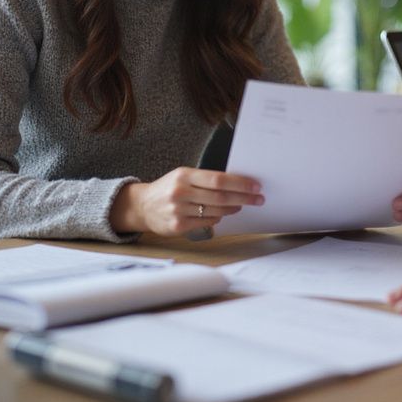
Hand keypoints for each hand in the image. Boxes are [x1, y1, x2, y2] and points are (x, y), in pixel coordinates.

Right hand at [110, 167, 262, 235]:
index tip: (255, 185)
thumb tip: (237, 183)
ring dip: (233, 208)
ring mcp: (178, 210)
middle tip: (258, 198)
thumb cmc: (169, 188)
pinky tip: (223, 214)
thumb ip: (206, 179)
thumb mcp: (184, 176)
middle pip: (220, 196)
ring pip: (215, 211)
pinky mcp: (178, 226)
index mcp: (184, 175)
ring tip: (242, 205)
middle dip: (244, 197)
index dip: (240, 183)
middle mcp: (180, 192)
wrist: (143, 205)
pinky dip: (218, 218)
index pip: (218, 179)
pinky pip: (206, 223)